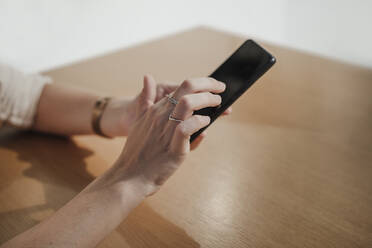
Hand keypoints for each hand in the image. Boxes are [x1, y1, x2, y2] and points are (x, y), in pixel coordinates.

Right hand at [101, 75, 231, 144]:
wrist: (129, 177)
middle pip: (187, 88)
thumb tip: (148, 76)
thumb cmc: (136, 152)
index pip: (182, 87)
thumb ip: (146, 100)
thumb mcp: (138, 121)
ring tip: (217, 103)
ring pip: (188, 103)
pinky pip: (187, 127)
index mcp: (155, 109)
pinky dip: (199, 122)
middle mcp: (161, 116)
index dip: (200, 84)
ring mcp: (166, 131)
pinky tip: (206, 123)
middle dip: (208, 84)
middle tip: (220, 88)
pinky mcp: (173, 148)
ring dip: (207, 100)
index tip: (213, 86)